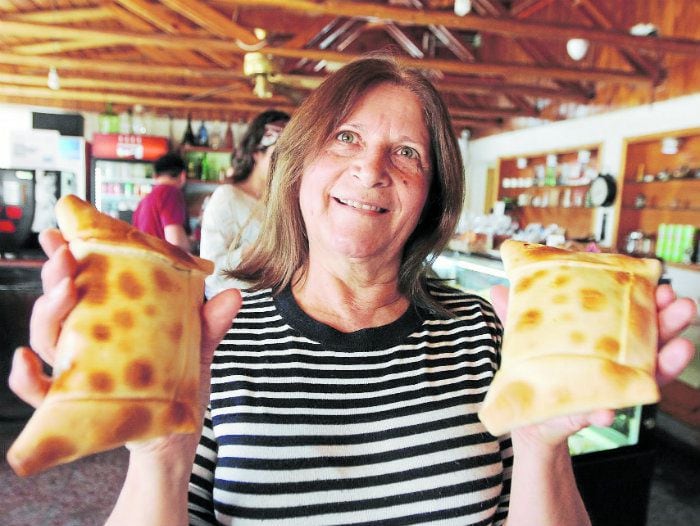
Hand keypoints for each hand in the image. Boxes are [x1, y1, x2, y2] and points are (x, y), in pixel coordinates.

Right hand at [9, 228, 241, 426]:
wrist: (174, 434)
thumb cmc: (180, 384)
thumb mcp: (197, 348)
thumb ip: (210, 323)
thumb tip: (234, 295)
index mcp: (114, 316)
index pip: (88, 279)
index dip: (72, 253)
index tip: (65, 229)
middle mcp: (91, 337)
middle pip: (62, 299)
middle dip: (58, 273)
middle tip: (64, 253)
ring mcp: (81, 367)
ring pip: (48, 334)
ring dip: (47, 311)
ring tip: (62, 291)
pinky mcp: (74, 402)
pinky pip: (39, 391)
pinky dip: (26, 378)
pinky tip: (25, 361)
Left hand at [489, 283, 696, 445]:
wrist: (527, 414)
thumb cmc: (536, 368)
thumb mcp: (526, 339)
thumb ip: (516, 317)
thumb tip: (498, 290)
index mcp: (603, 336)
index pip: (631, 315)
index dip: (650, 300)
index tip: (660, 284)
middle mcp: (615, 358)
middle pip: (651, 338)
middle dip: (669, 321)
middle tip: (680, 304)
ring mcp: (611, 385)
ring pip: (648, 372)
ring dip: (668, 360)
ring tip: (682, 347)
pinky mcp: (592, 412)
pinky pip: (605, 411)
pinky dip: (607, 409)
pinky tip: (608, 408)